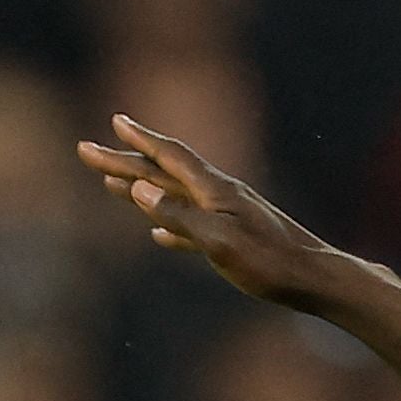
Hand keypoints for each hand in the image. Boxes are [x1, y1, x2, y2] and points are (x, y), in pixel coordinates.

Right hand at [76, 117, 329, 306]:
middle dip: (124, 161)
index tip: (114, 122)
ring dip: (141, 188)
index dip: (139, 140)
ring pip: (173, 197)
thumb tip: (139, 187)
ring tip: (112, 183)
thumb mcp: (218, 241)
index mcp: (214, 190)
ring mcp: (226, 215)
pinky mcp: (232, 239)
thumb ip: (178, 215)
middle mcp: (218, 195)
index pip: (168, 157)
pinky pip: (189, 226)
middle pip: (162, 172)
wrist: (313, 279)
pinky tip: (157, 235)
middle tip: (88, 151)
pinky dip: (167, 224)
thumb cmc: (269, 263)